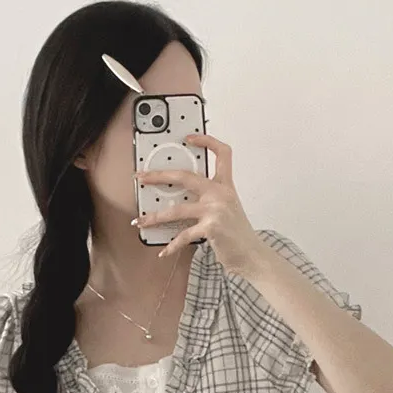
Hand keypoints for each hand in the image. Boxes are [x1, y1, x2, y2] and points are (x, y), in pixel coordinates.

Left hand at [132, 133, 262, 276]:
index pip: (222, 153)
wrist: (252, 255)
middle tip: (141, 177)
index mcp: (226, 186)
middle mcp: (220, 193)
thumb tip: (179, 199)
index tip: (189, 138)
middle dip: (158, 176)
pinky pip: (184, 235)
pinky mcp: (211, 228)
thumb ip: (209, 199)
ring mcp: (215, 210)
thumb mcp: (227, 209)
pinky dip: (172, 246)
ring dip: (154, 217)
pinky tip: (164, 252)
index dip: (207, 140)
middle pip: (185, 176)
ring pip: (176, 209)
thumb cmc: (237, 234)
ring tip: (141, 221)